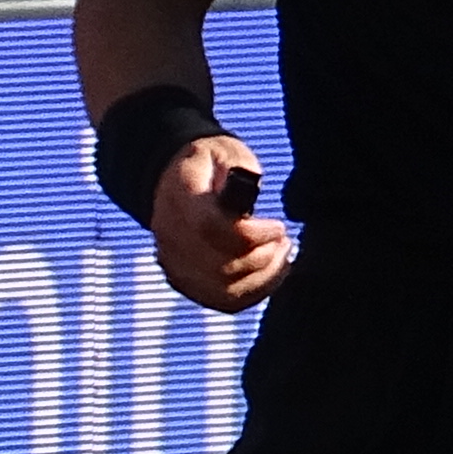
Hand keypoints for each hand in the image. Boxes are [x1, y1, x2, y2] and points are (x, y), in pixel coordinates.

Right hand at [145, 134, 287, 311]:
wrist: (175, 181)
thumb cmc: (209, 165)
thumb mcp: (225, 152)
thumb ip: (239, 173)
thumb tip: (248, 199)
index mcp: (178, 197)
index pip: (210, 229)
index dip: (252, 235)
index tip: (277, 226)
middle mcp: (169, 235)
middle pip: (220, 265)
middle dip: (263, 257)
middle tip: (283, 240)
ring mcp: (174, 263)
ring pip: (224, 289)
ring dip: (263, 277)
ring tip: (281, 254)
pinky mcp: (185, 282)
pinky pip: (224, 301)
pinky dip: (255, 292)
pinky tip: (272, 272)